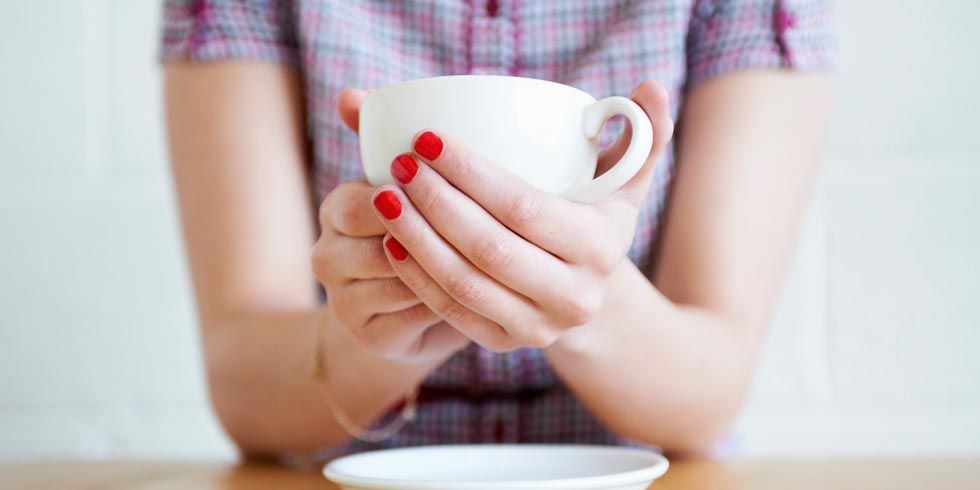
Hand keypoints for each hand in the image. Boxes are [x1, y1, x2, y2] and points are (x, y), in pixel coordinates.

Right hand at [310, 89, 468, 361]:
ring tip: (497, 261)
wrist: (412, 302)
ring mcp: (344, 302)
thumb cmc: (424, 228)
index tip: (457, 190)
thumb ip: (386, 133)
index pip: (360, 201)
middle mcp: (327, 256)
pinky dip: (445, 305)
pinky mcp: (370, 338)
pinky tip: (483, 294)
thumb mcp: (413, 180)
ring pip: (400, 284)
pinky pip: (412, 320)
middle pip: (379, 246)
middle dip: (434, 237)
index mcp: (336, 209)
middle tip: (493, 228)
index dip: (410, 199)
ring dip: (446, 271)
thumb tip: (350, 95)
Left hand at [370, 81, 673, 350]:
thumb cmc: (593, 218)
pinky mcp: (504, 344)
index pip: (524, 207)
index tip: (427, 138)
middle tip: (399, 163)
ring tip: (383, 196)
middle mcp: (576, 296)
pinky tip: (390, 240)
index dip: (471, 173)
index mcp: (602, 246)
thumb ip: (640, 132)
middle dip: (435, 201)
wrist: (587, 294)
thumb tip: (651, 86)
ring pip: (464, 283)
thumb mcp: (623, 180)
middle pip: (489, 247)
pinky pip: (452, 311)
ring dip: (416, 237)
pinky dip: (416, 276)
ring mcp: (539, 328)